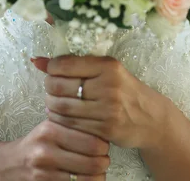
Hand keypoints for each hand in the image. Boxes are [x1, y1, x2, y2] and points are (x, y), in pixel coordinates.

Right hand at [7, 119, 109, 179]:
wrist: (9, 164)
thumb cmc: (36, 143)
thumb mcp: (50, 126)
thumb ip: (73, 124)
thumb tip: (104, 130)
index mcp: (50, 131)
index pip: (92, 142)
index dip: (104, 146)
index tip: (103, 146)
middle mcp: (46, 152)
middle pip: (93, 163)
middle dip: (103, 163)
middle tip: (103, 160)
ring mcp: (44, 174)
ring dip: (98, 177)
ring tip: (96, 172)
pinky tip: (84, 179)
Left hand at [32, 55, 168, 149]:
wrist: (150, 118)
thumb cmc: (123, 89)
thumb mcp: (105, 70)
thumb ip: (74, 64)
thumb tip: (38, 61)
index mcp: (108, 65)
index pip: (66, 64)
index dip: (51, 67)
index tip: (51, 69)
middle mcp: (109, 85)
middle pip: (61, 86)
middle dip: (48, 86)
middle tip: (49, 87)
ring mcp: (108, 109)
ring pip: (64, 107)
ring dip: (51, 104)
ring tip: (52, 101)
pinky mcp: (106, 129)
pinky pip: (72, 124)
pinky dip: (60, 119)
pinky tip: (60, 115)